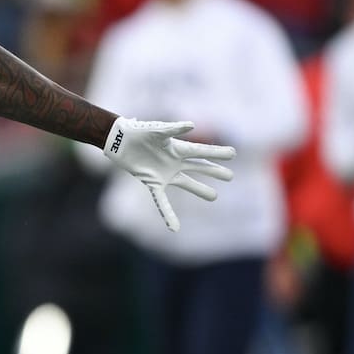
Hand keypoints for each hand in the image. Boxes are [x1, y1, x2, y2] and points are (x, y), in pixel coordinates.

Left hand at [102, 117, 236, 232]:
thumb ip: (173, 129)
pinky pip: (162, 201)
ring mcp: (165, 173)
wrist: (120, 140)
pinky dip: (168, 213)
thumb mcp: (157, 130)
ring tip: (214, 196)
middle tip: (230, 176)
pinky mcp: (152, 182)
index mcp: (178, 148)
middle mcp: (174, 161)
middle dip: (214, 171)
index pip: (201, 152)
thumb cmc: (139, 131)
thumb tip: (192, 125)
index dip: (216, 153)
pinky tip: (174, 228)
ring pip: (186, 183)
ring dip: (200, 190)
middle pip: (198, 167)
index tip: (233, 154)